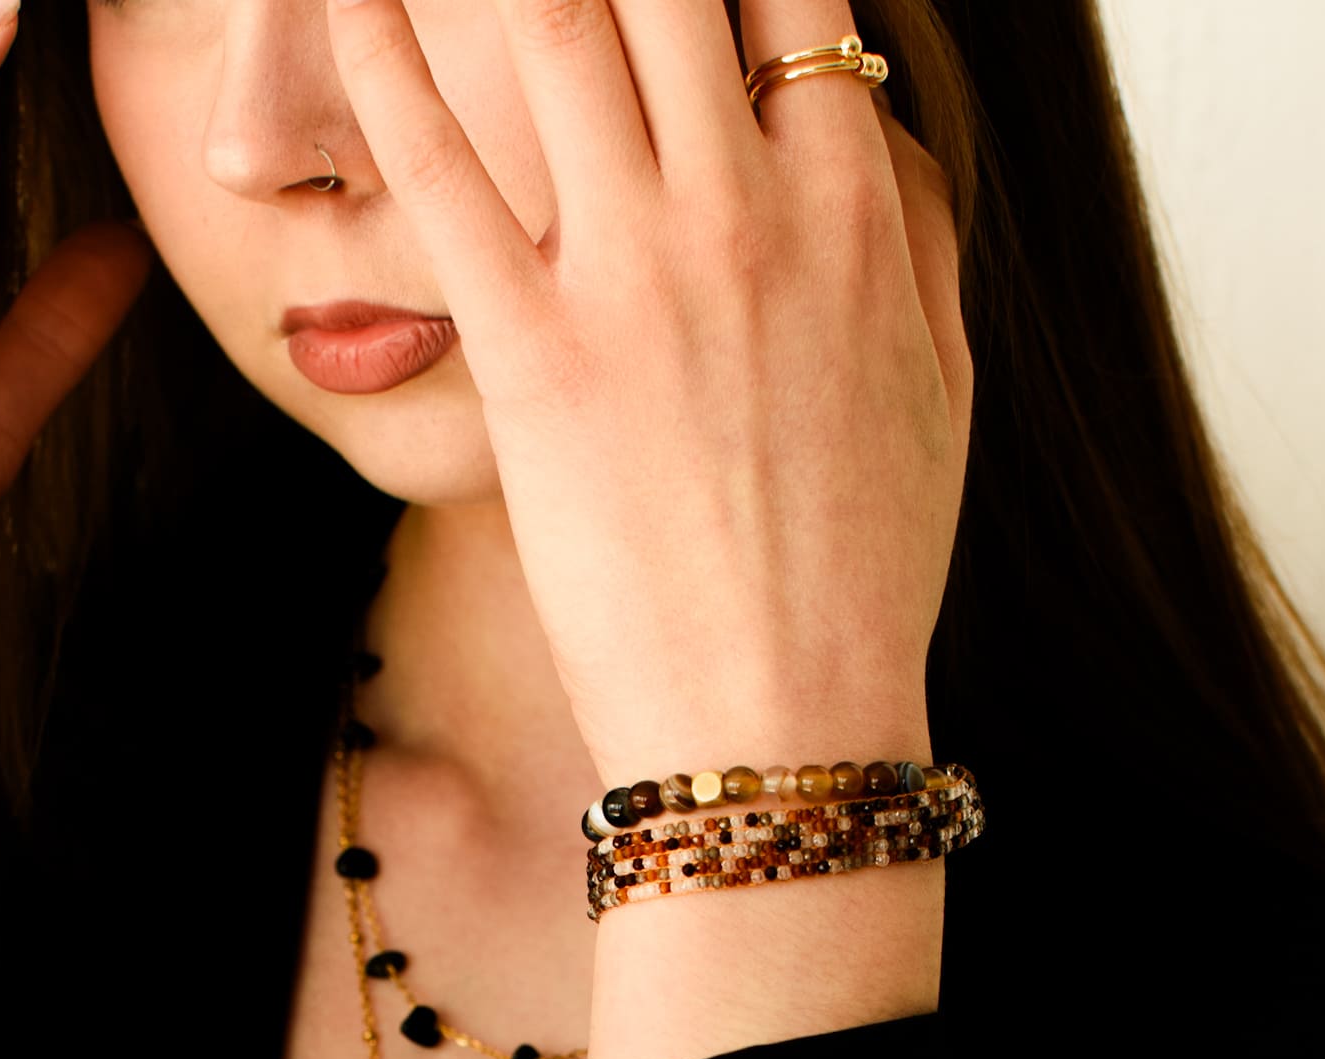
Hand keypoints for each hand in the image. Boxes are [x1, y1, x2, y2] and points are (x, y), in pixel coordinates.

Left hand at [324, 0, 973, 785]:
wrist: (782, 722)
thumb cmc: (863, 572)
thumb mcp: (938, 388)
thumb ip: (916, 231)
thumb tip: (874, 125)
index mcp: (855, 212)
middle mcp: (746, 212)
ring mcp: (634, 279)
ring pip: (558, 26)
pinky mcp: (533, 358)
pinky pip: (443, 173)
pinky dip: (386, 63)